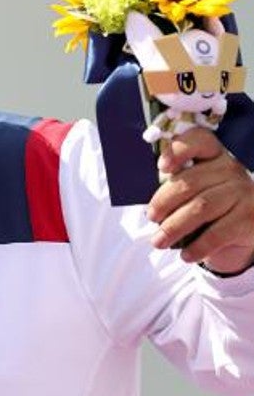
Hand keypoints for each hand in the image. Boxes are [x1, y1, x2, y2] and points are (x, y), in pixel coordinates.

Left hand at [147, 128, 253, 272]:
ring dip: (174, 227)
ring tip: (159, 242)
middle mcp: (231, 170)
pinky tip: (186, 255)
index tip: (162, 167)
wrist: (246, 231)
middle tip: (151, 219)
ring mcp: (244, 193)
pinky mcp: (250, 218)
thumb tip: (151, 207)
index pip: (200, 141)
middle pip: (190, 182)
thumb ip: (176, 187)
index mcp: (214, 157)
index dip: (179, 150)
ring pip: (201, 208)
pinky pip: (217, 233)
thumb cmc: (210, 207)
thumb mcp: (195, 191)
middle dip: (163, 203)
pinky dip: (197, 247)